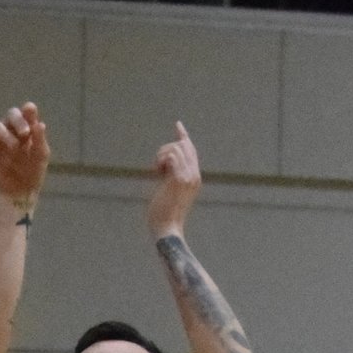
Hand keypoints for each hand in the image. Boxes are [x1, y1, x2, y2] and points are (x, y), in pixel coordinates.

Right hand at [0, 102, 47, 209]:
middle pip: (11, 114)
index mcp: (27, 127)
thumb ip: (39, 139)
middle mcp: (11, 128)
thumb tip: (40, 124)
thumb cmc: (33, 170)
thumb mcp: (40, 155)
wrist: (19, 191)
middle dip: (18, 120)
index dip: (28, 110)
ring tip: (14, 147)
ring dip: (5, 133)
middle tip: (25, 133)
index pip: (27, 112)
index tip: (30, 110)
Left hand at [145, 122, 200, 239]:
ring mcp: (189, 176)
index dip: (183, 136)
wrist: (167, 228)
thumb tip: (163, 163)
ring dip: (161, 155)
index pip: (191, 151)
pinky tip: (157, 172)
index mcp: (194, 178)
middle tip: (157, 165)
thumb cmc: (164, 214)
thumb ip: (169, 176)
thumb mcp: (168, 191)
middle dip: (167, 148)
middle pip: (184, 146)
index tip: (178, 124)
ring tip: (157, 171)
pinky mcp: (179, 178)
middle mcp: (195, 175)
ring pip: (175, 148)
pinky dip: (161, 160)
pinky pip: (171, 155)